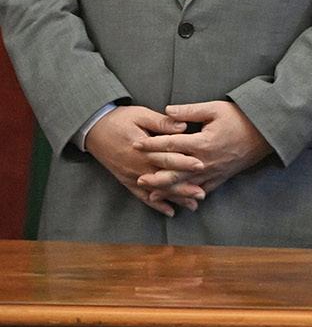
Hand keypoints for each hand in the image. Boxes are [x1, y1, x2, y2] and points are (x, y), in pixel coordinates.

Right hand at [84, 105, 200, 215]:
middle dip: (183, 187)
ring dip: (174, 199)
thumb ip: (162, 122)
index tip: (201, 166)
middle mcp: (136, 166)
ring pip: (156, 191)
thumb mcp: (141, 115)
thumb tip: (183, 126)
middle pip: (163, 179)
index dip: (184, 162)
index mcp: (142, 149)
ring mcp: (131, 175)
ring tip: (193, 205)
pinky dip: (156, 205)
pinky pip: (142, 196)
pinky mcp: (126, 180)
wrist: (93, 129)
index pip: (167, 158)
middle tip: (202, 194)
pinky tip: (170, 211)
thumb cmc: (120, 119)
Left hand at [133, 100, 270, 195]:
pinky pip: (201, 190)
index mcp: (201, 142)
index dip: (151, 144)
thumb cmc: (241, 118)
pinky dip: (188, 196)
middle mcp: (204, 161)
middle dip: (153, 172)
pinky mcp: (221, 177)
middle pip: (173, 170)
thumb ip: (190, 111)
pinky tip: (178, 200)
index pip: (170, 144)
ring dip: (166, 189)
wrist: (266, 133)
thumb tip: (167, 111)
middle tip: (136, 175)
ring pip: (185, 184)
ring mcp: (212, 172)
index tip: (136, 144)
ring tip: (150, 193)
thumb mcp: (215, 108)